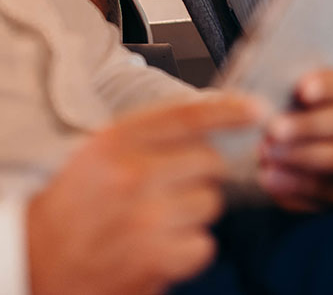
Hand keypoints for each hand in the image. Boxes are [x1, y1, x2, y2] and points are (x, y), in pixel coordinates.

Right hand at [27, 94, 263, 294]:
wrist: (35, 259)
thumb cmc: (76, 202)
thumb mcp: (103, 150)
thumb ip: (152, 134)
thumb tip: (213, 122)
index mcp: (119, 141)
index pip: (189, 115)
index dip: (230, 111)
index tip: (257, 111)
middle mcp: (135, 174)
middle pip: (211, 161)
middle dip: (203, 174)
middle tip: (177, 186)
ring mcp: (146, 219)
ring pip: (210, 203)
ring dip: (196, 212)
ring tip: (162, 219)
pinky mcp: (154, 260)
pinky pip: (204, 245)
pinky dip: (190, 249)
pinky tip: (163, 247)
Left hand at [258, 68, 332, 212]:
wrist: (305, 154)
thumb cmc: (297, 116)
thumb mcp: (297, 97)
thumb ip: (290, 88)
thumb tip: (273, 86)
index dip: (326, 87)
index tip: (301, 90)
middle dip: (306, 126)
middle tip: (274, 129)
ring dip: (298, 156)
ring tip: (265, 154)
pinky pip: (326, 191)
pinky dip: (295, 185)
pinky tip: (268, 177)